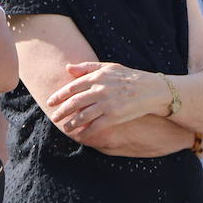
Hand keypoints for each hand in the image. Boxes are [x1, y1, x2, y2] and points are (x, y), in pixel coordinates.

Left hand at [45, 61, 161, 134]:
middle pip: (74, 102)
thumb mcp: (108, 67)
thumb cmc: (128, 77)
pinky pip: (96, 126)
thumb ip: (87, 68)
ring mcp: (107, 104)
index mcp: (97, 77)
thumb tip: (68, 67)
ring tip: (65, 128)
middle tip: (54, 117)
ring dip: (71, 123)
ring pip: (83, 116)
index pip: (72, 87)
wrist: (151, 90)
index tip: (50, 102)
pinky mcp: (115, 116)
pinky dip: (86, 132)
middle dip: (62, 111)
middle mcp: (100, 90)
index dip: (59, 96)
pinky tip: (80, 135)